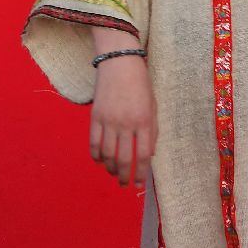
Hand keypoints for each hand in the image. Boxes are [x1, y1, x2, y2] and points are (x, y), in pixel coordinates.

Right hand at [89, 55, 155, 187]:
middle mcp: (126, 123)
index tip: (139, 184)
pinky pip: (93, 143)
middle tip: (125, 185)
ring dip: (110, 168)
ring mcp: (109, 120)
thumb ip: (152, 130)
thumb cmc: (140, 83)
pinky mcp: (95, 116)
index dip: (141, 173)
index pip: (142, 155)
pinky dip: (96, 156)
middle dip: (124, 176)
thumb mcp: (153, 105)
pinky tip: (100, 161)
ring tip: (114, 173)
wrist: (119, 62)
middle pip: (123, 159)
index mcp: (144, 121)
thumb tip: (148, 154)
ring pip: (107, 154)